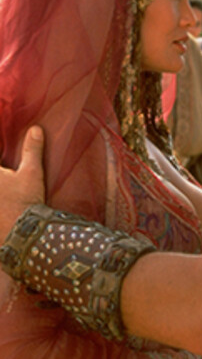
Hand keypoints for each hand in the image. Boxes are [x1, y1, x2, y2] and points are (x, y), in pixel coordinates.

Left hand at [0, 126, 45, 242]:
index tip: (4, 164)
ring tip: (5, 191)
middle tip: (8, 176)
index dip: (1, 162)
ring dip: (1, 187)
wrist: (22, 234)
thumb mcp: (32, 173)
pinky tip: (3, 203)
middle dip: (2, 172)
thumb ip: (32, 150)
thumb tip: (36, 129)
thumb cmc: (25, 201)